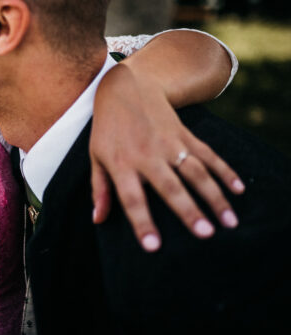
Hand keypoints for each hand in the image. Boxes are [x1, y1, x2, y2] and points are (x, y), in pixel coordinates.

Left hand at [90, 63, 243, 251]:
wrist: (125, 88)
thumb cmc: (107, 129)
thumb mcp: (96, 156)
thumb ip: (99, 189)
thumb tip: (97, 220)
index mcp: (121, 164)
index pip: (131, 198)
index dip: (142, 222)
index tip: (154, 247)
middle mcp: (146, 155)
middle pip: (170, 187)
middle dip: (188, 210)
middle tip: (206, 234)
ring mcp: (168, 143)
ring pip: (196, 172)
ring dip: (214, 196)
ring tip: (229, 222)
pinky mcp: (185, 134)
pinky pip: (208, 154)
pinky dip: (224, 171)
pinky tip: (238, 190)